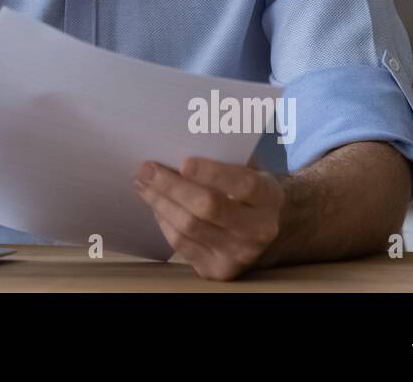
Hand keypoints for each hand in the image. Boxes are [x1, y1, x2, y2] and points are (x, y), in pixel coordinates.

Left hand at [133, 157, 285, 280]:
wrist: (260, 230)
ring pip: (189, 227)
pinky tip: (156, 204)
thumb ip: (222, 157)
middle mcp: (258, 230)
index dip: (212, 173)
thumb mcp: (247, 169)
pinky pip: (181, 244)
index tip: (184, 162)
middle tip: (147, 169)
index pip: (243, 185)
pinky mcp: (217, 270)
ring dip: (159, 202)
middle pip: (208, 207)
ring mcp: (238, 254)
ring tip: (143, 183)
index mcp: (269, 197)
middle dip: (172, 186)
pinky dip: (163, 221)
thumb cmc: (244, 189)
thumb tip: (177, 142)